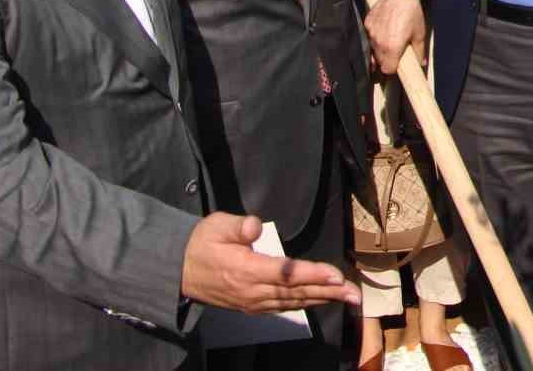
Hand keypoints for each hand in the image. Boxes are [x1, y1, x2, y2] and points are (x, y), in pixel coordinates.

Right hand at [181, 213, 359, 312]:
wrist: (177, 270)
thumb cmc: (201, 243)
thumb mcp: (216, 226)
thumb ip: (237, 226)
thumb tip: (255, 225)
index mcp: (246, 269)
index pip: (286, 273)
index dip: (313, 274)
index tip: (336, 275)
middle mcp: (252, 290)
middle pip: (296, 291)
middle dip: (328, 292)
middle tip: (355, 294)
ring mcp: (252, 301)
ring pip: (292, 301)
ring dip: (321, 299)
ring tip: (346, 298)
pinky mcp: (251, 306)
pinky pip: (282, 307)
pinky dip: (304, 304)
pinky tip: (319, 300)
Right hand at [365, 0, 425, 75]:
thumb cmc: (412, 13)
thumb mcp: (419, 33)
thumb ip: (419, 51)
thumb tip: (421, 64)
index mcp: (392, 47)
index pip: (387, 69)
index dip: (393, 68)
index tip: (397, 64)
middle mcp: (378, 42)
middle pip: (379, 61)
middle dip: (387, 59)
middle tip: (396, 51)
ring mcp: (371, 33)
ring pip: (373, 49)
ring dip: (380, 48)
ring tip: (390, 38)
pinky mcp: (367, 24)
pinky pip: (369, 36)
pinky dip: (375, 36)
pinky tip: (384, 29)